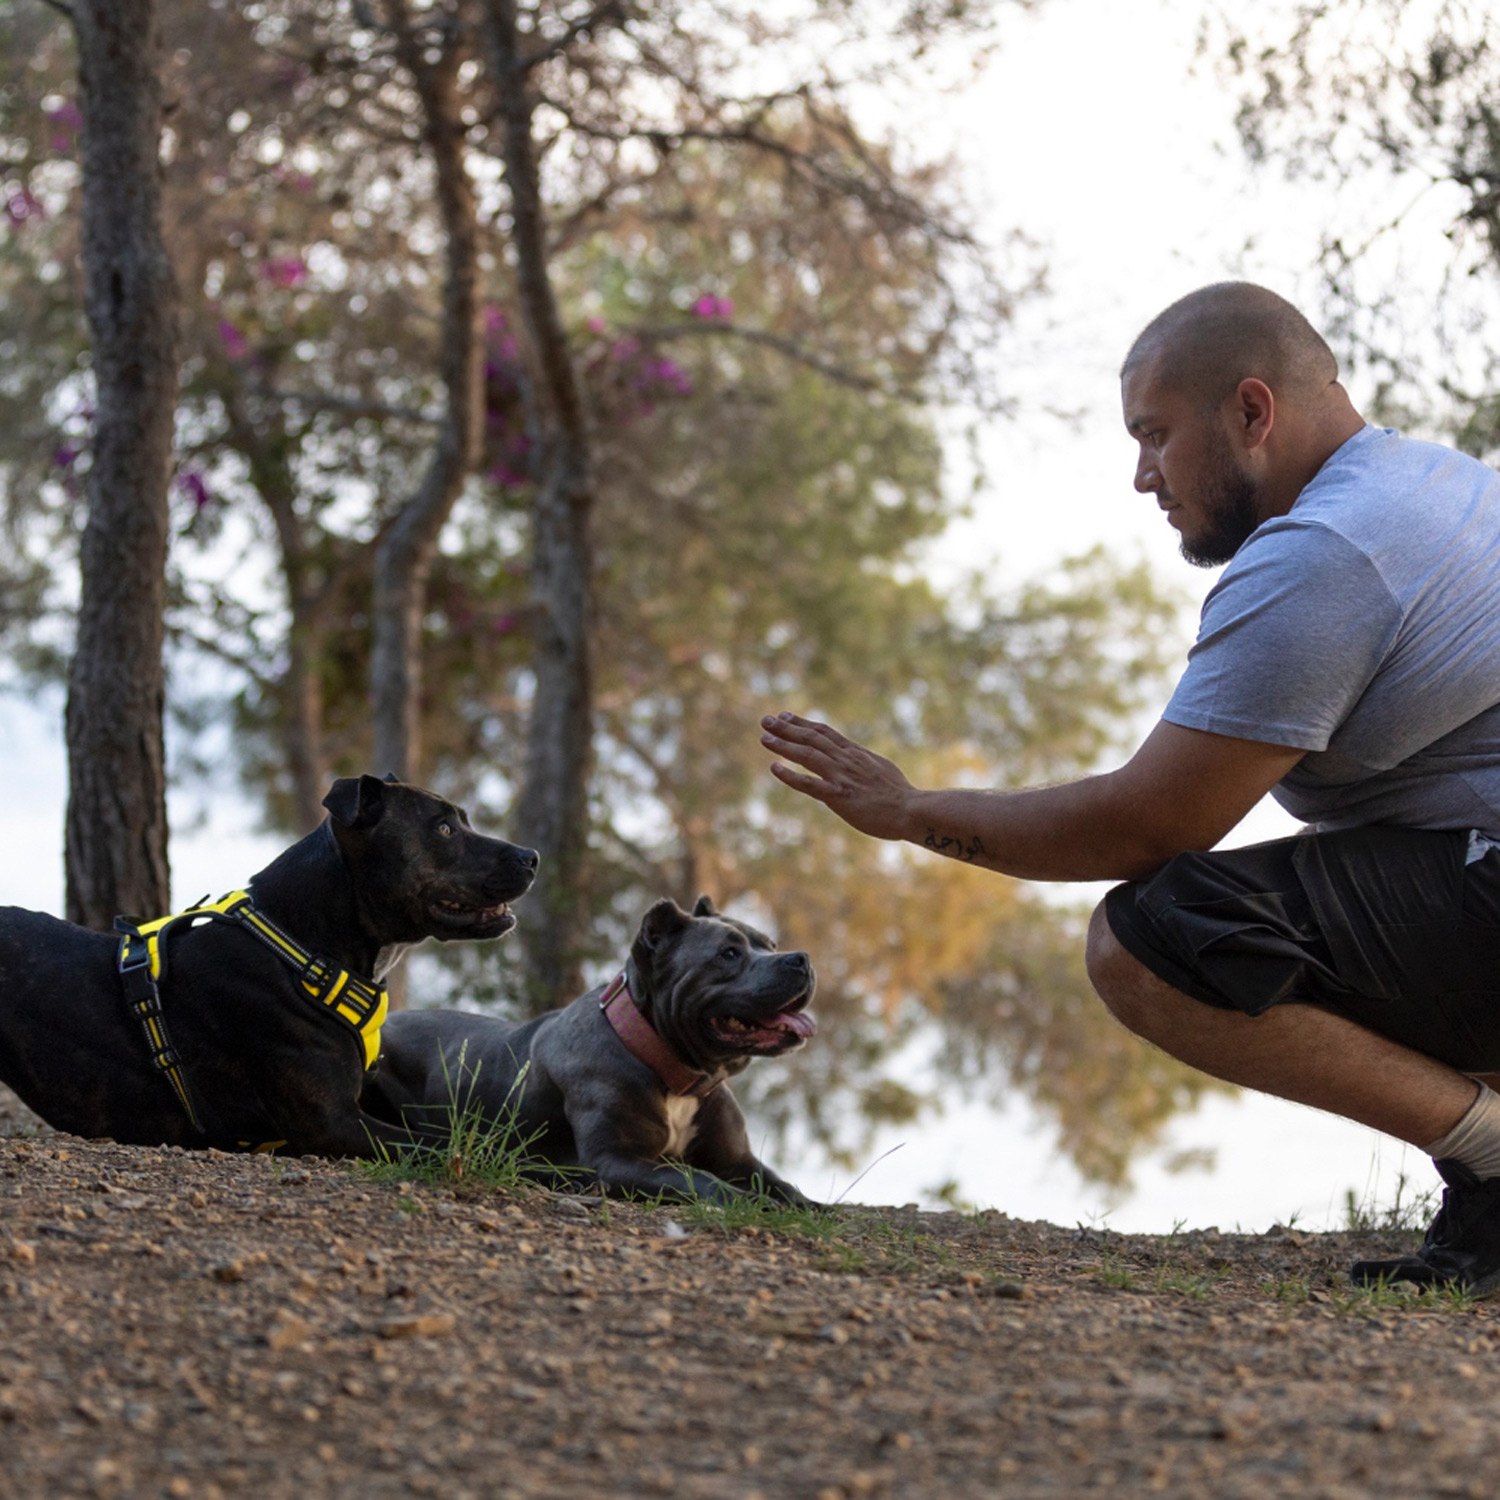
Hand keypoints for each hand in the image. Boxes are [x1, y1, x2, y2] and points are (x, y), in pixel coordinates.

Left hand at [759, 712, 915, 841]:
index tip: (785, 716)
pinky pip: (809, 784)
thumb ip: (863, 762)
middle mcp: (846, 760)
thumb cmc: (900, 795)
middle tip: (766, 720)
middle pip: (812, 738)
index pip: (824, 732)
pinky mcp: (839, 797)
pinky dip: (790, 776)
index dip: (802, 723)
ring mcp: (842, 777)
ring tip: (764, 738)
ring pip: (808, 755)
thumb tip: (856, 758)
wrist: (912, 810)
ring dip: (784, 745)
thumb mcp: (881, 769)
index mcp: (856, 753)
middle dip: (786, 728)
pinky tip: (774, 768)